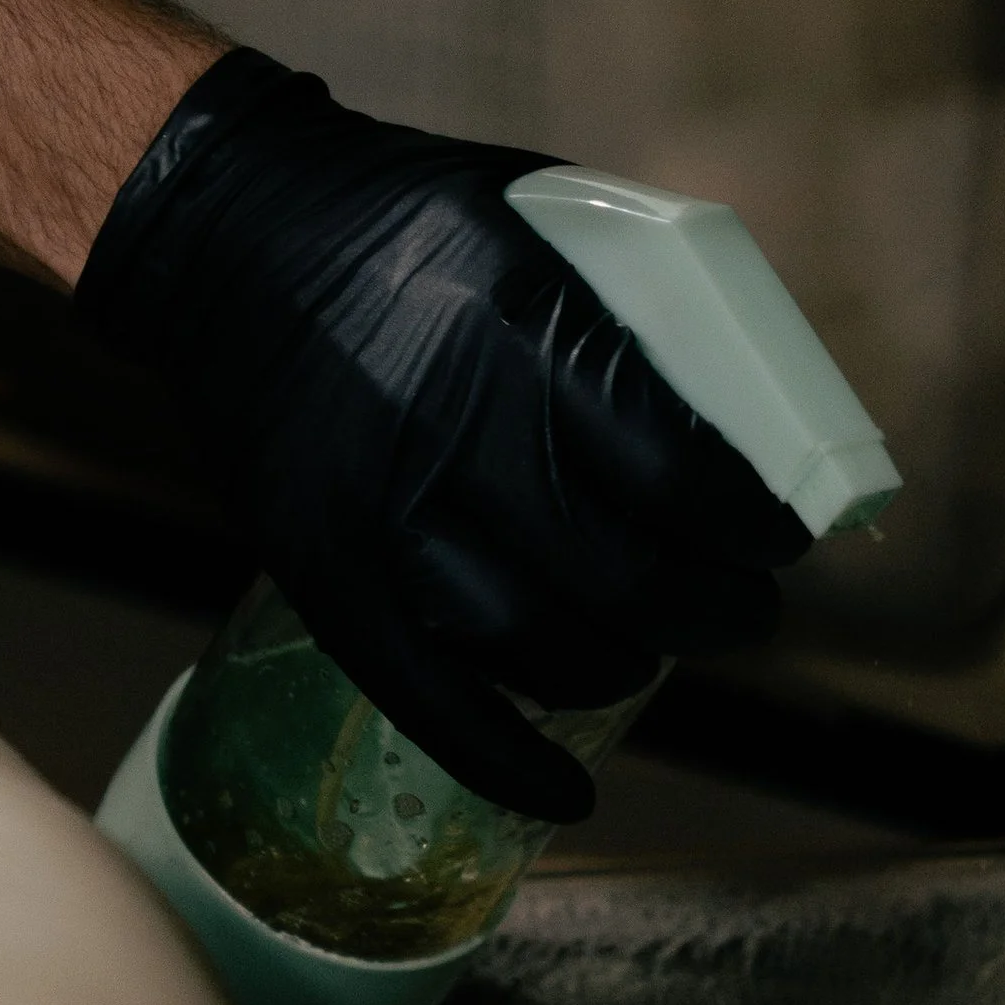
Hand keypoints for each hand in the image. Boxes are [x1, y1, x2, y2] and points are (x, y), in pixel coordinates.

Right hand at [76, 51, 809, 819]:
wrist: (226, 233)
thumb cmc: (408, 220)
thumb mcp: (539, 217)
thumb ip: (629, 311)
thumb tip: (755, 414)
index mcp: (519, 325)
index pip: (675, 473)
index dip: (749, 530)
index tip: (778, 541)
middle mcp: (450, 427)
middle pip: (623, 577)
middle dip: (712, 613)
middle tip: (740, 609)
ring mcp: (379, 514)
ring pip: (538, 647)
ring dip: (624, 669)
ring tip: (652, 650)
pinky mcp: (322, 573)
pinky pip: (427, 699)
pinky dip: (506, 761)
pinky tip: (568, 787)